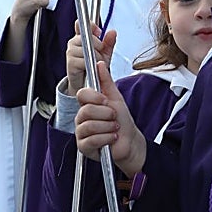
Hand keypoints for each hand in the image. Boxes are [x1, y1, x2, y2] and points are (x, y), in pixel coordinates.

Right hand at [64, 23, 117, 96]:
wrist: (88, 82)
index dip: (90, 26)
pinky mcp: (70, 62)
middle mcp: (74, 42)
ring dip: (95, 57)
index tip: (99, 32)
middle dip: (98, 45)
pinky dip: (90, 65)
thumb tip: (112, 32)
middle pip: (87, 37)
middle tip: (100, 53)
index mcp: (81, 37)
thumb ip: (109, 43)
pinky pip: (84, 60)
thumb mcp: (104, 53)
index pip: (81, 25)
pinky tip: (90, 68)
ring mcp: (70, 52)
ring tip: (95, 63)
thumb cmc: (94, 66)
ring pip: (87, 49)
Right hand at [75, 60, 143, 174]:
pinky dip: (106, 139)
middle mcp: (81, 118)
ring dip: (108, 127)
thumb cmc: (122, 121)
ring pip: (89, 125)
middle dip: (106, 114)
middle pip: (87, 110)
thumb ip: (106, 81)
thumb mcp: (116, 98)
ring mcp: (81, 133)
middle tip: (114, 118)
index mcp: (87, 105)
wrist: (130, 142)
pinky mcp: (83, 147)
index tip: (106, 101)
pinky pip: (91, 140)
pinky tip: (111, 138)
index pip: (81, 94)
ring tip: (114, 129)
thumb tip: (99, 64)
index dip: (95, 97)